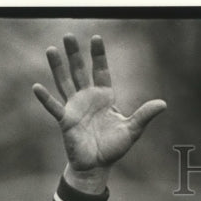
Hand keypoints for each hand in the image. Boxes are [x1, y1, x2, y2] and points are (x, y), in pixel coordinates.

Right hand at [33, 35, 165, 187]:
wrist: (97, 165)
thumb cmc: (113, 148)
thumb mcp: (132, 130)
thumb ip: (144, 115)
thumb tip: (163, 104)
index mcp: (104, 97)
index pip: (101, 71)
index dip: (99, 55)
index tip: (96, 38)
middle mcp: (88, 98)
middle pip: (80, 71)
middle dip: (75, 54)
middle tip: (69, 35)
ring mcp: (75, 108)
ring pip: (65, 83)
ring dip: (58, 67)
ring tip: (51, 49)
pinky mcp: (65, 120)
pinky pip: (54, 107)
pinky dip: (45, 99)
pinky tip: (36, 87)